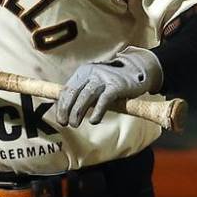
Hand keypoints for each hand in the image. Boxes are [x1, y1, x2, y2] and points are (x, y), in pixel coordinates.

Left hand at [47, 47, 162, 129]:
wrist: (137, 71)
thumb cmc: (112, 82)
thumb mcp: (94, 82)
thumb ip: (82, 92)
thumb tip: (66, 110)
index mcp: (83, 72)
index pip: (67, 89)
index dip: (61, 105)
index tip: (60, 119)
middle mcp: (92, 72)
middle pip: (74, 93)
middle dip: (66, 110)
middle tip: (65, 123)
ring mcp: (104, 78)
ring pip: (86, 96)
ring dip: (77, 112)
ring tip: (74, 124)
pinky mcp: (116, 86)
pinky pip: (103, 100)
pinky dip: (97, 112)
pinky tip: (93, 121)